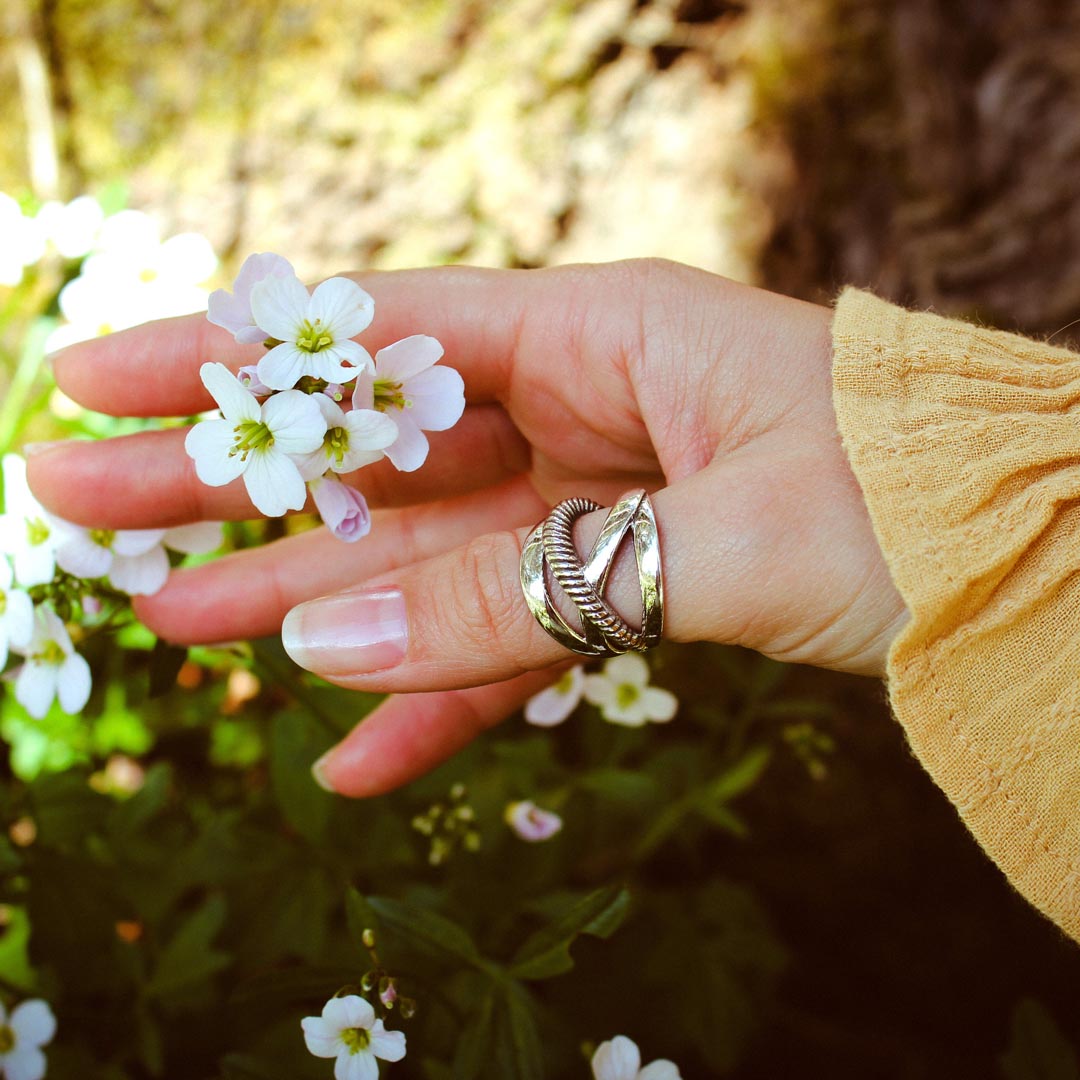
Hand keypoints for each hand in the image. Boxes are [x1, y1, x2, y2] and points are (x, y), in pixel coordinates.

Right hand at [28, 259, 906, 793]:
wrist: (1034, 562)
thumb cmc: (912, 499)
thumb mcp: (713, 543)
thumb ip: (515, 595)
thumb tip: (322, 642)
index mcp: (603, 334)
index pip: (377, 339)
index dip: (233, 362)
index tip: (105, 379)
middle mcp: (584, 406)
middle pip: (372, 445)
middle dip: (231, 478)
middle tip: (82, 503)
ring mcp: (599, 500)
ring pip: (425, 550)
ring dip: (312, 599)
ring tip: (181, 630)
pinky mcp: (627, 584)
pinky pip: (509, 637)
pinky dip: (441, 696)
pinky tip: (355, 752)